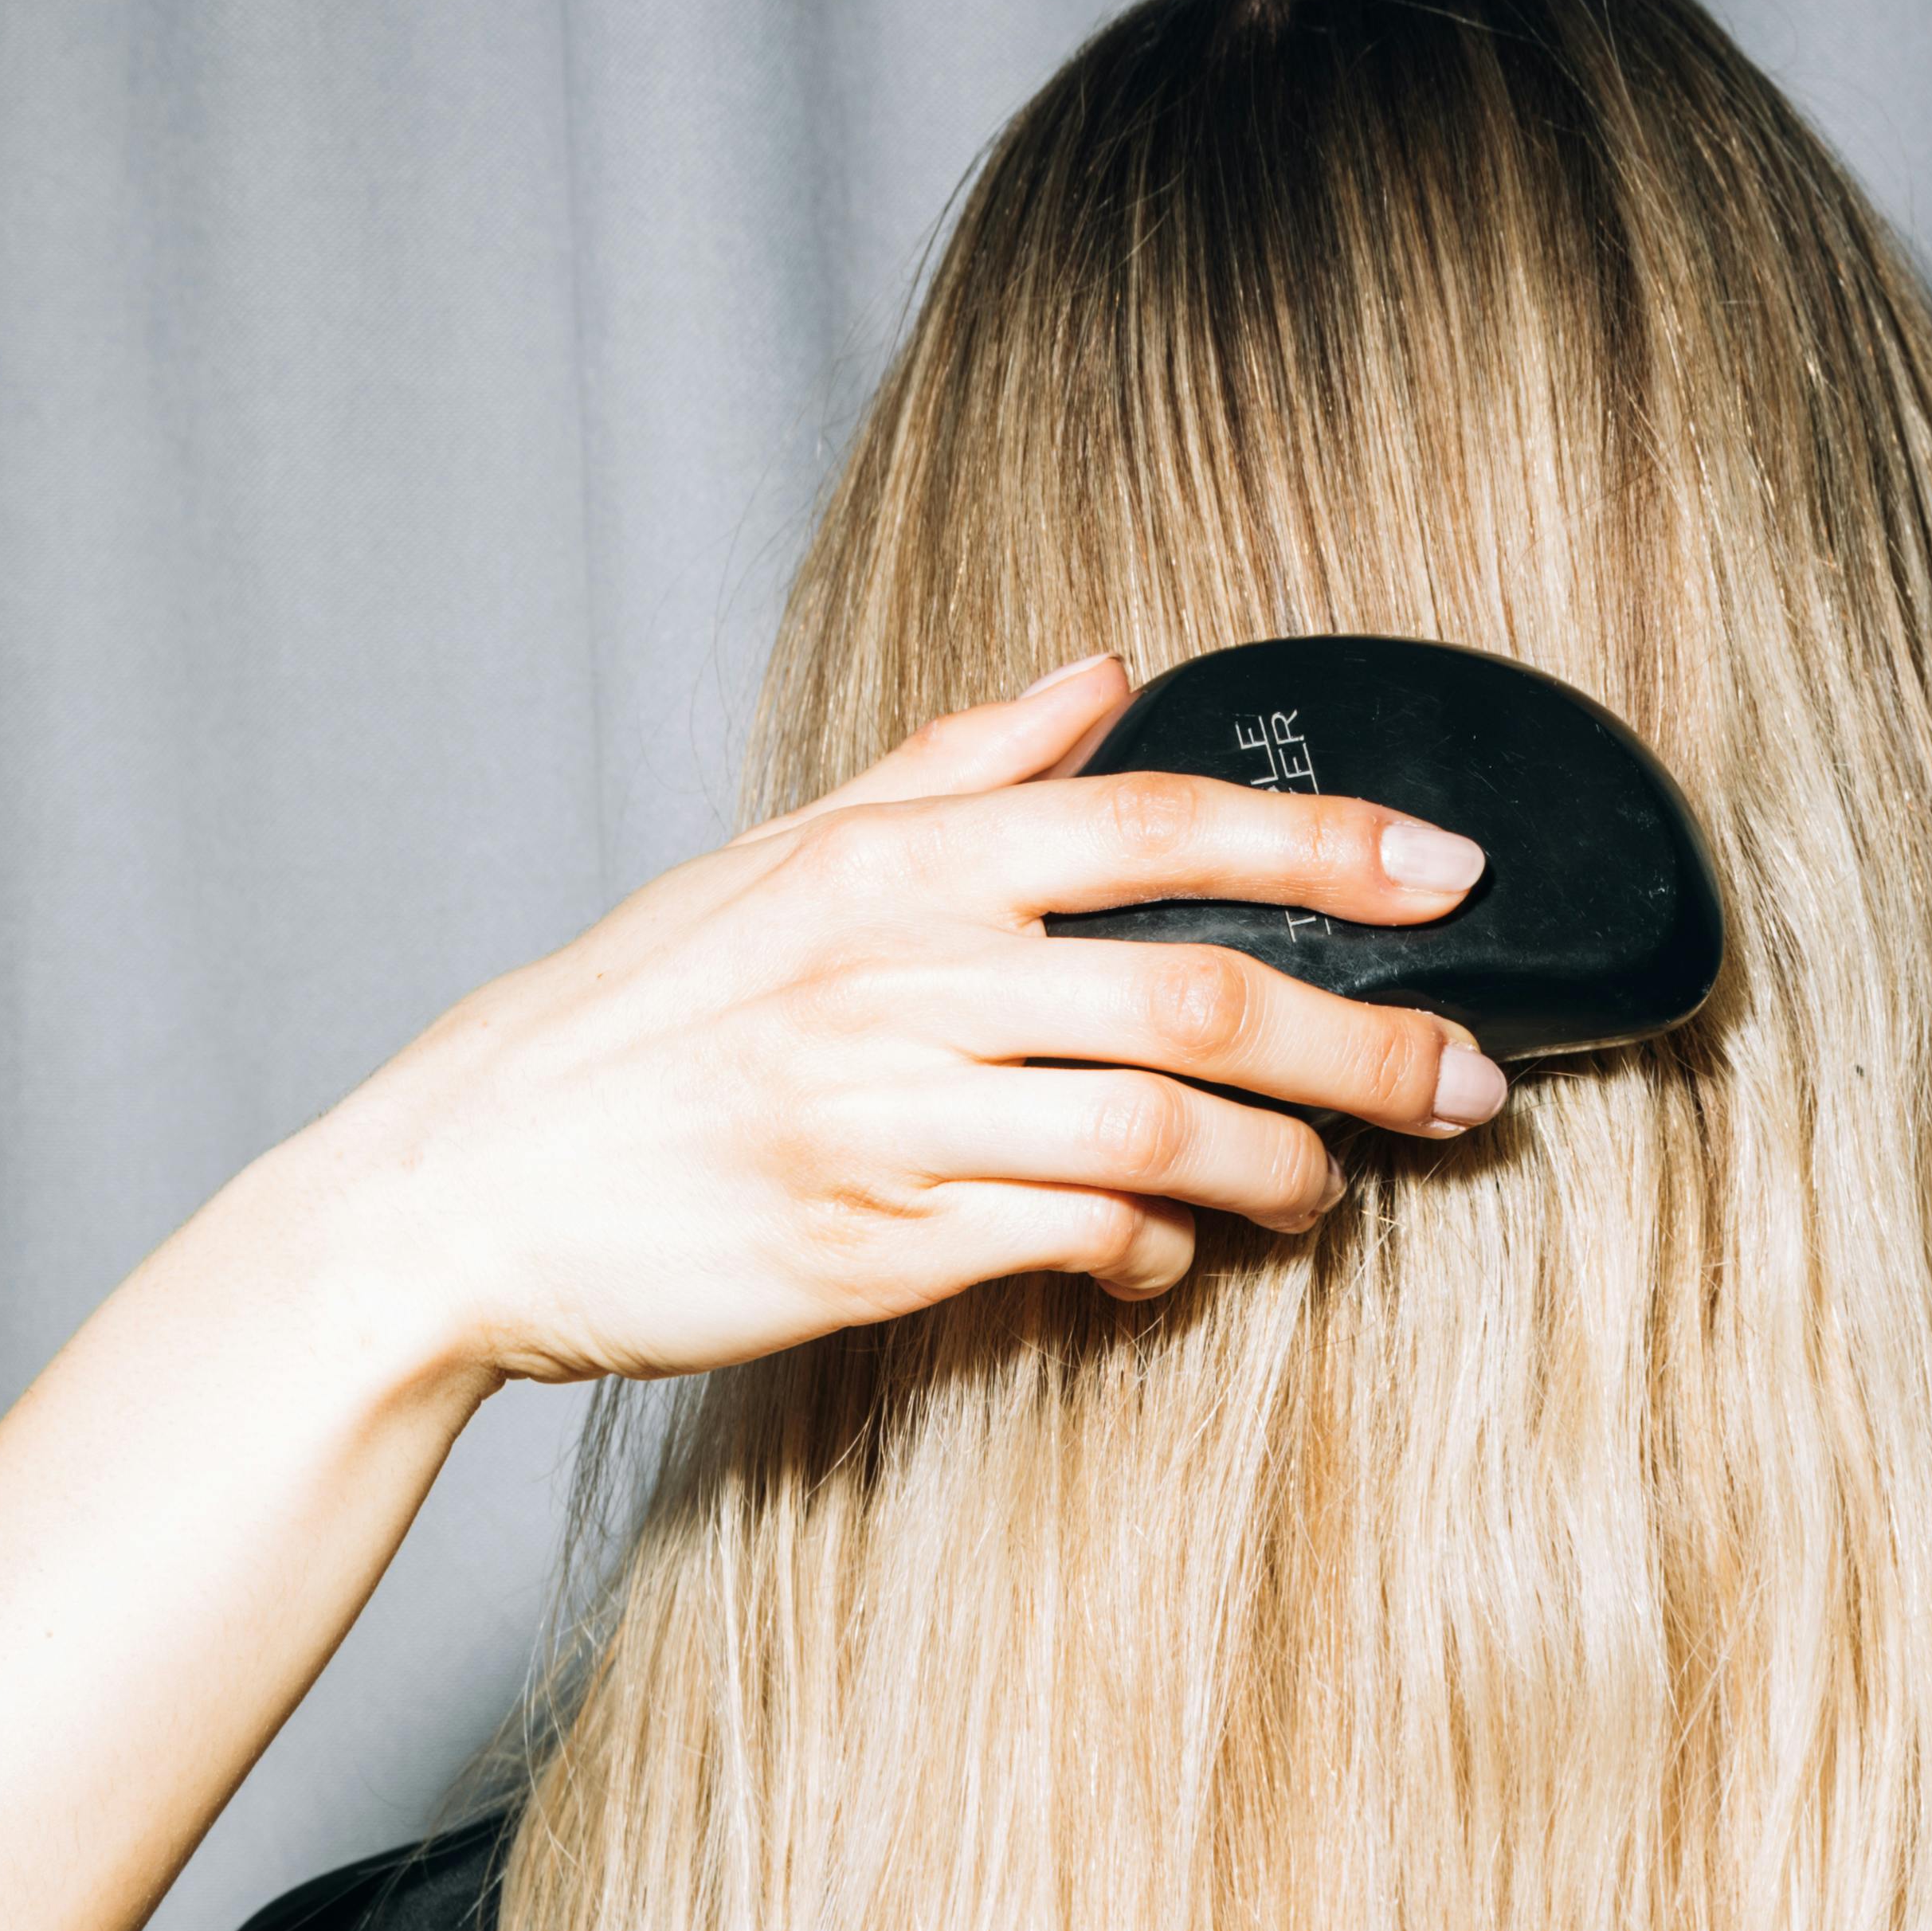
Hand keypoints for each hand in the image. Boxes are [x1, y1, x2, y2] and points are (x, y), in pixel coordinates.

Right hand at [312, 651, 1506, 1406]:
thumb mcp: (780, 857)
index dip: (1322, 843)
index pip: (1152, 820)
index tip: (1451, 875)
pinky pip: (1066, 1239)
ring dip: (1279, 1173)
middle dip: (1366, 1044)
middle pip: (1198, 993)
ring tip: (1322, 1196)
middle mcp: (898, 975)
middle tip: (1469, 1086)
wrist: (462, 1187)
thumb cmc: (632, 1022)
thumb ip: (957, 765)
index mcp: (891, 861)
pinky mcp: (870, 1246)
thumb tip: (1105, 671)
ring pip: (1156, 1133)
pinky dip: (1150, 1252)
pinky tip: (1164, 1259)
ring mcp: (884, 1114)